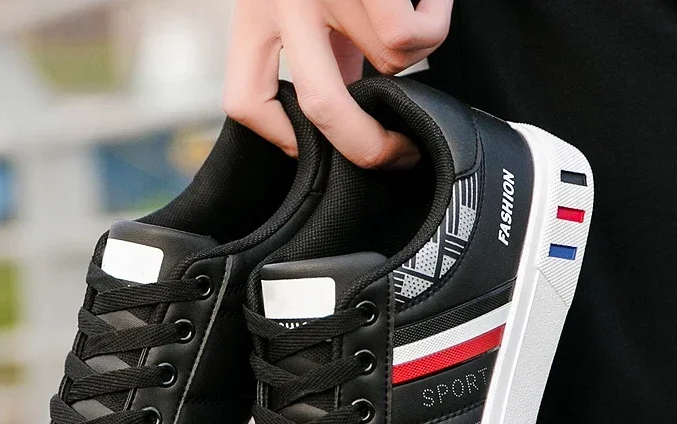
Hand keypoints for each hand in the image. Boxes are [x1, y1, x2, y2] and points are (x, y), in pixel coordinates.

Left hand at [223, 0, 452, 167]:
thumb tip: (347, 117)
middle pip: (322, 109)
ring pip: (387, 67)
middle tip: (397, 153)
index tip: (314, 149)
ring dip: (414, 54)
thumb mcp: (310, 2)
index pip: (245, 101)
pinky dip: (435, 24)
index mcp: (256, 10)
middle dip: (368, 147)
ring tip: (413, 11)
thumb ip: (319, 53)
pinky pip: (412, 38)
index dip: (281, 141)